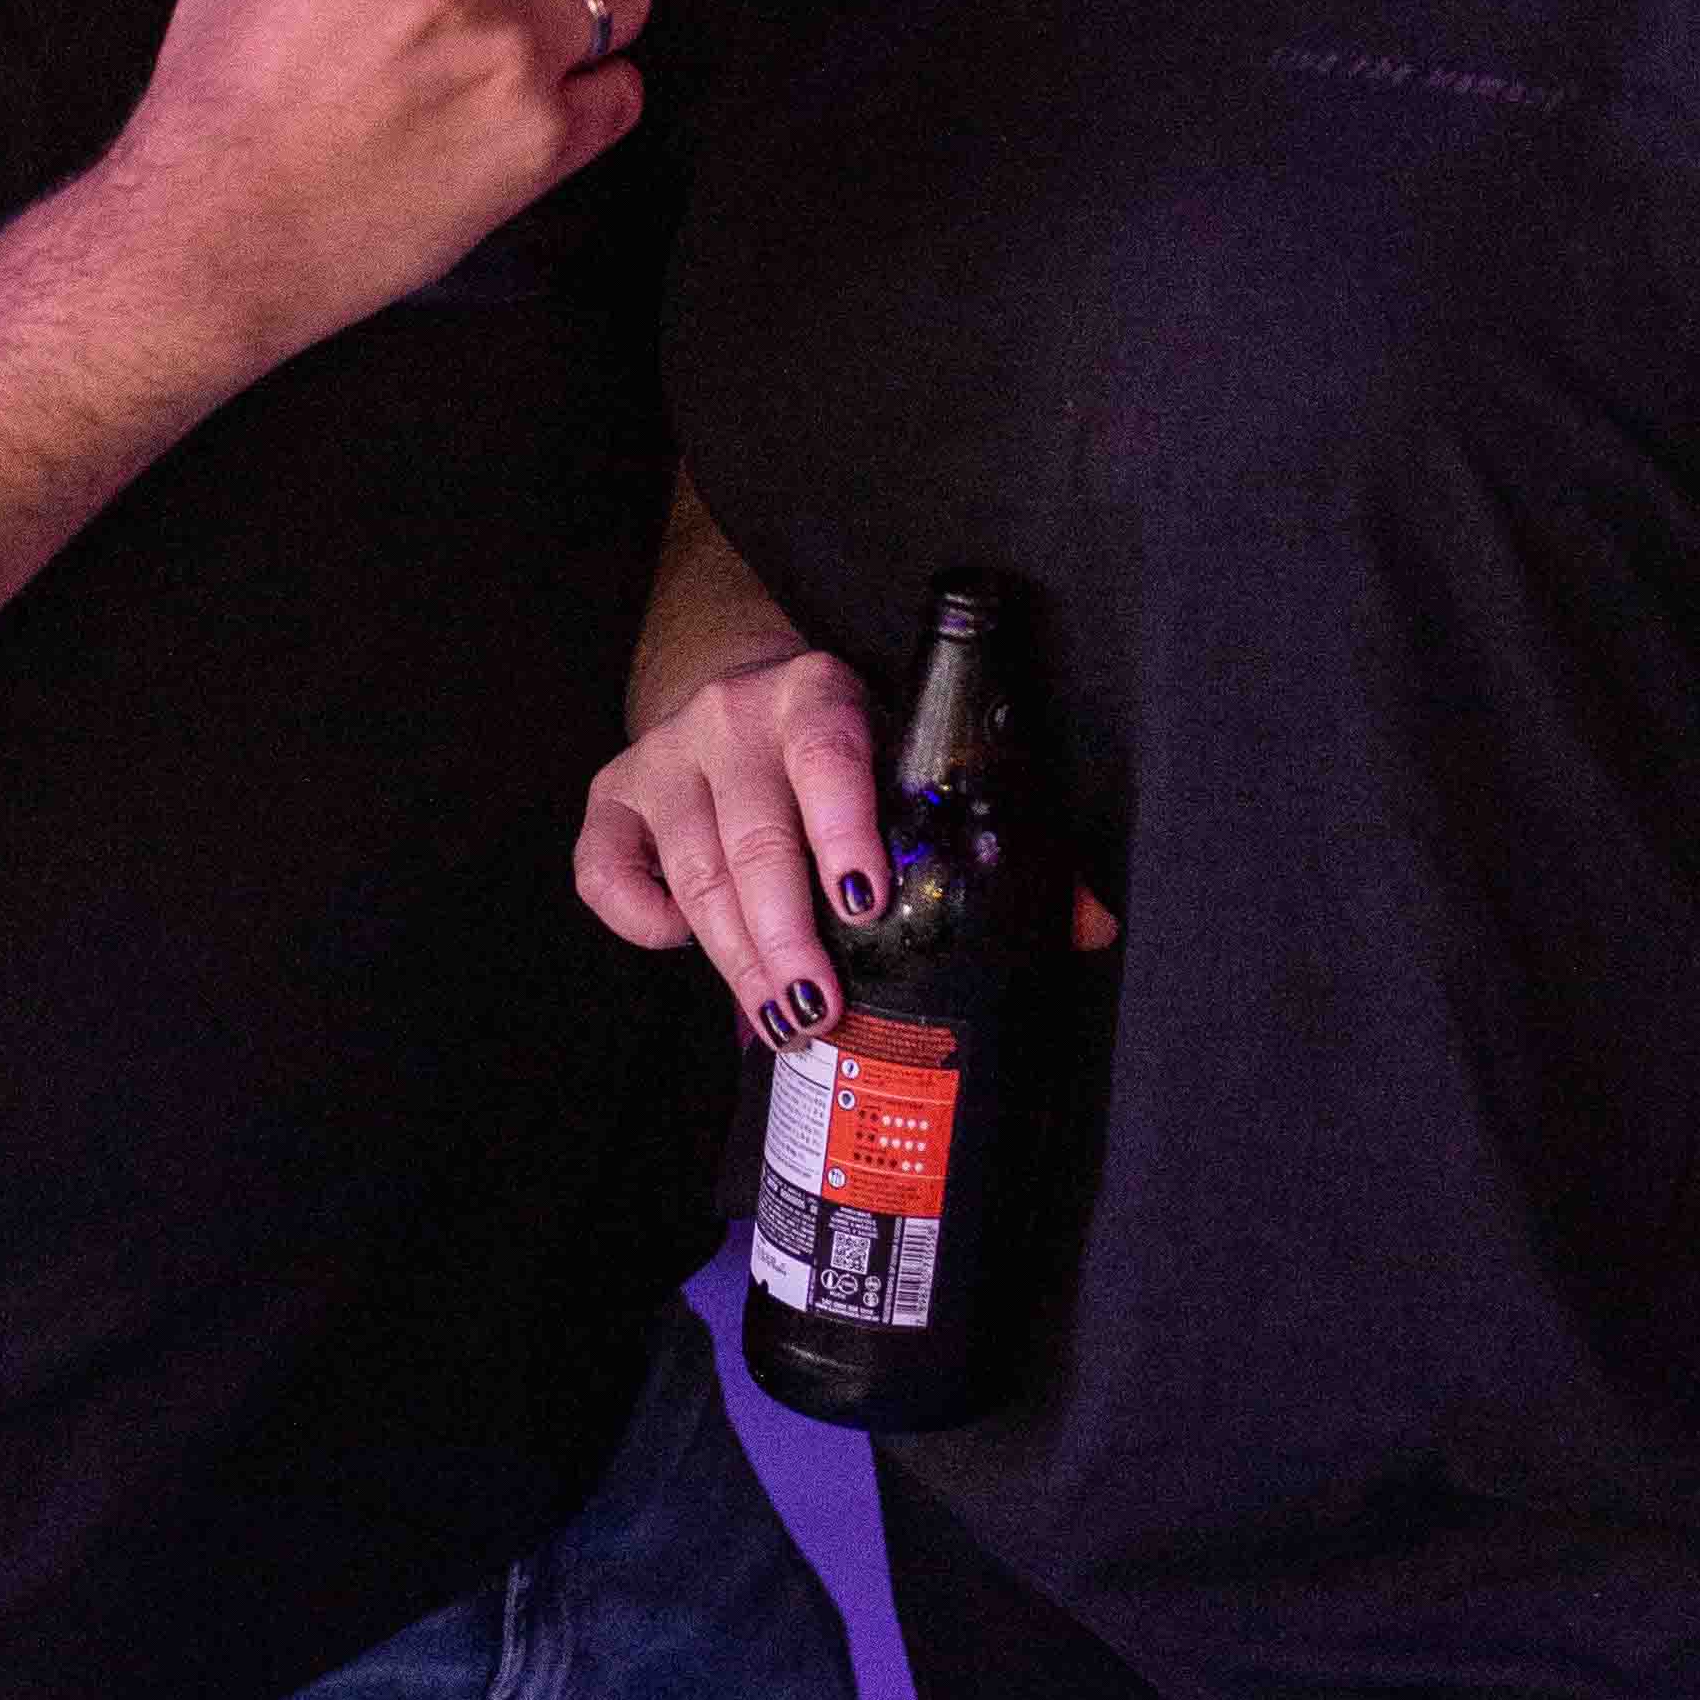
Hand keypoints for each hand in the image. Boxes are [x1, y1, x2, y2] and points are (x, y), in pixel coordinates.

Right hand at [578, 654, 1124, 1046]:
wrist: (735, 677)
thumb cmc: (846, 745)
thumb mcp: (907, 759)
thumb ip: (985, 837)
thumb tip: (1093, 926)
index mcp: (818, 695)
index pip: (830, 756)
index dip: (844, 828)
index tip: (866, 902)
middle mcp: (733, 718)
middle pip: (756, 841)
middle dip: (788, 940)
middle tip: (819, 1012)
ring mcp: (666, 758)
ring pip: (694, 873)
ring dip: (737, 957)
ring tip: (781, 1021)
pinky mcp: (614, 796)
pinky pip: (606, 870)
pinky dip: (638, 918)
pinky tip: (679, 947)